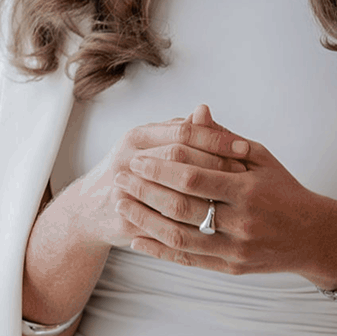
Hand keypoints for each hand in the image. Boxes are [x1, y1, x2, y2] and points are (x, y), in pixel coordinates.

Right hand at [65, 107, 250, 258]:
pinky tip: (217, 224)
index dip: (215, 139)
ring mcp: (125, 191)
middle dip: (217, 166)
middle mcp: (128, 159)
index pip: (183, 132)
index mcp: (136, 136)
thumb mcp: (150, 143)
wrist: (89, 208)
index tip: (244, 147)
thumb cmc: (130, 170)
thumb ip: (178, 129)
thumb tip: (205, 110)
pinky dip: (192, 224)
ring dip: (208, 197)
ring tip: (236, 199)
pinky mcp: (127, 220)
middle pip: (180, 158)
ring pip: (175, 193)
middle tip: (247, 173)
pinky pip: (166, 224)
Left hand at [115, 105, 336, 279]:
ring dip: (144, 221)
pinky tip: (137, 239)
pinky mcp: (231, 269)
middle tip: (119, 179)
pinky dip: (159, 251)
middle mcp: (242, 222)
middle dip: (145, 192)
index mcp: (249, 190)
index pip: (194, 178)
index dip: (160, 169)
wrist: (313, 235)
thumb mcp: (259, 158)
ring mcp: (236, 249)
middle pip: (181, 208)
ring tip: (121, 206)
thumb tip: (196, 112)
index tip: (136, 159)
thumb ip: (224, 140)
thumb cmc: (282, 189)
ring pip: (180, 238)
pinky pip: (188, 261)